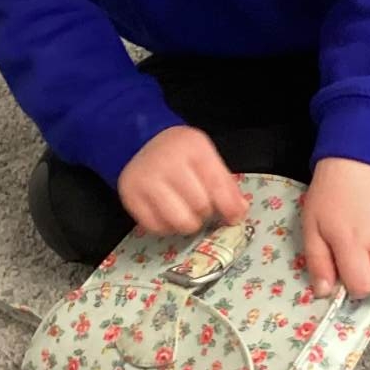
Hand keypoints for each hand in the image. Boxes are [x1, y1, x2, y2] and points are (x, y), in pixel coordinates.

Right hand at [117, 127, 247, 235]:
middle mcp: (166, 161)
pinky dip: (168, 227)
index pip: (217, 185)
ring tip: (188, 212)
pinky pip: (157, 227)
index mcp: (192, 147)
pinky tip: (169, 214)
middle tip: (202, 207)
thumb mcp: (207, 158)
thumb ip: (226, 184)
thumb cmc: (180, 154)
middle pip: (200, 206)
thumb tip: (239, 211)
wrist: (140, 142)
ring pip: (179, 221)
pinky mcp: (130, 196)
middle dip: (206, 212)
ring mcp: (145, 179)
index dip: (229, 207)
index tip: (233, 218)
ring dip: (189, 224)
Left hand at [302, 158, 369, 298]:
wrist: (359, 159)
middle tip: (357, 267)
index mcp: (352, 240)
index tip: (345, 276)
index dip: (353, 288)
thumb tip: (324, 292)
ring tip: (369, 251)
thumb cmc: (330, 194)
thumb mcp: (312, 226)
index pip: (363, 286)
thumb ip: (318, 262)